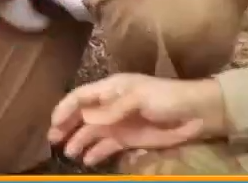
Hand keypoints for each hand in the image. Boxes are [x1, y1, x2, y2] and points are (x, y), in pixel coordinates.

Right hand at [48, 74, 225, 166]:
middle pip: (82, 115)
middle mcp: (110, 105)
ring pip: (90, 132)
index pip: (81, 96)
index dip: (65, 107)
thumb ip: (113, 108)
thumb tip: (88, 118)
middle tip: (53, 140)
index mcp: (112, 88)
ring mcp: (118, 123)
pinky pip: (105, 146)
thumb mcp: (139, 97)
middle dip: (66, 126)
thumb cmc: (166, 97)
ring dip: (78, 141)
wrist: (194, 113)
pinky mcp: (128, 138)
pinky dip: (95, 152)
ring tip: (69, 153)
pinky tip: (87, 160)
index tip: (54, 123)